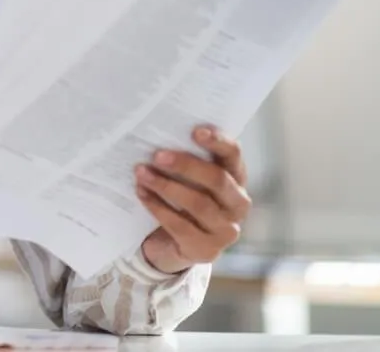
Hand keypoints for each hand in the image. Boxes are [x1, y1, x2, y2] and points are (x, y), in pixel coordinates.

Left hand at [136, 125, 249, 273]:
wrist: (171, 245)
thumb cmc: (180, 200)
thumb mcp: (187, 179)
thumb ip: (184, 160)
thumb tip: (158, 134)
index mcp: (236, 179)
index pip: (233, 155)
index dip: (218, 141)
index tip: (195, 131)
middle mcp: (237, 205)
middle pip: (218, 180)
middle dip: (186, 165)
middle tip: (157, 155)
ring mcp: (225, 231)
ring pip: (198, 204)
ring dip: (166, 186)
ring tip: (141, 173)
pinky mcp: (206, 250)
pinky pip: (180, 225)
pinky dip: (157, 207)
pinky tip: (142, 193)